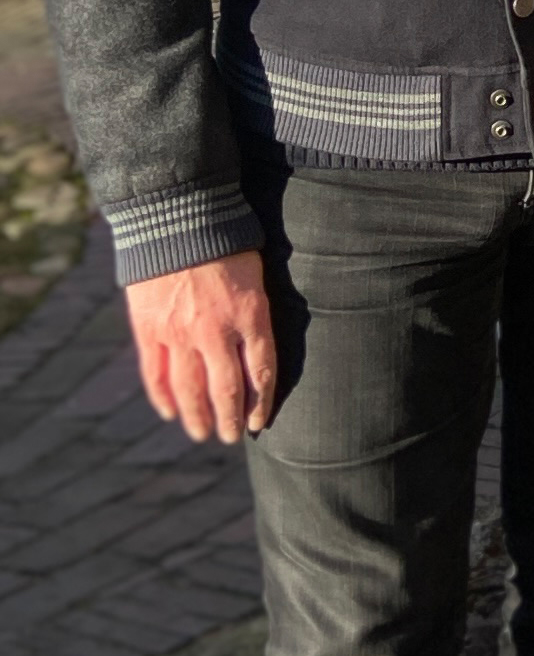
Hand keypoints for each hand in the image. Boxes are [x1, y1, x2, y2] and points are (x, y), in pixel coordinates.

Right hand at [126, 250, 277, 442]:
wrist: (178, 218)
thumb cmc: (228, 240)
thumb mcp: (257, 273)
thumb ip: (256, 311)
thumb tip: (258, 348)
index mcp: (250, 313)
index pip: (261, 370)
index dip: (261, 400)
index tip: (261, 420)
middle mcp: (215, 330)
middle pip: (226, 389)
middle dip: (230, 418)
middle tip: (232, 437)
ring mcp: (179, 333)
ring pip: (190, 389)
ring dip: (197, 416)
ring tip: (202, 434)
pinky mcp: (150, 330)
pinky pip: (155, 375)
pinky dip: (163, 397)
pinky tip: (171, 412)